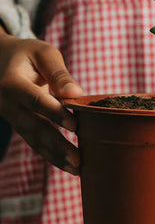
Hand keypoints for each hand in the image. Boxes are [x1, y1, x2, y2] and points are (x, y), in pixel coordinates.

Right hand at [0, 31, 82, 174]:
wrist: (0, 59)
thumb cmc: (28, 54)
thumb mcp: (44, 54)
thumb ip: (59, 73)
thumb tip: (77, 93)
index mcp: (12, 84)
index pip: (35, 100)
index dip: (55, 113)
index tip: (75, 125)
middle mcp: (7, 104)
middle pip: (34, 128)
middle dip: (57, 146)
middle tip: (79, 159)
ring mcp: (11, 117)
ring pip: (33, 140)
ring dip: (55, 156)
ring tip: (78, 169)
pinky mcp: (19, 124)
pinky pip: (34, 141)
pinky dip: (51, 154)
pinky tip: (69, 166)